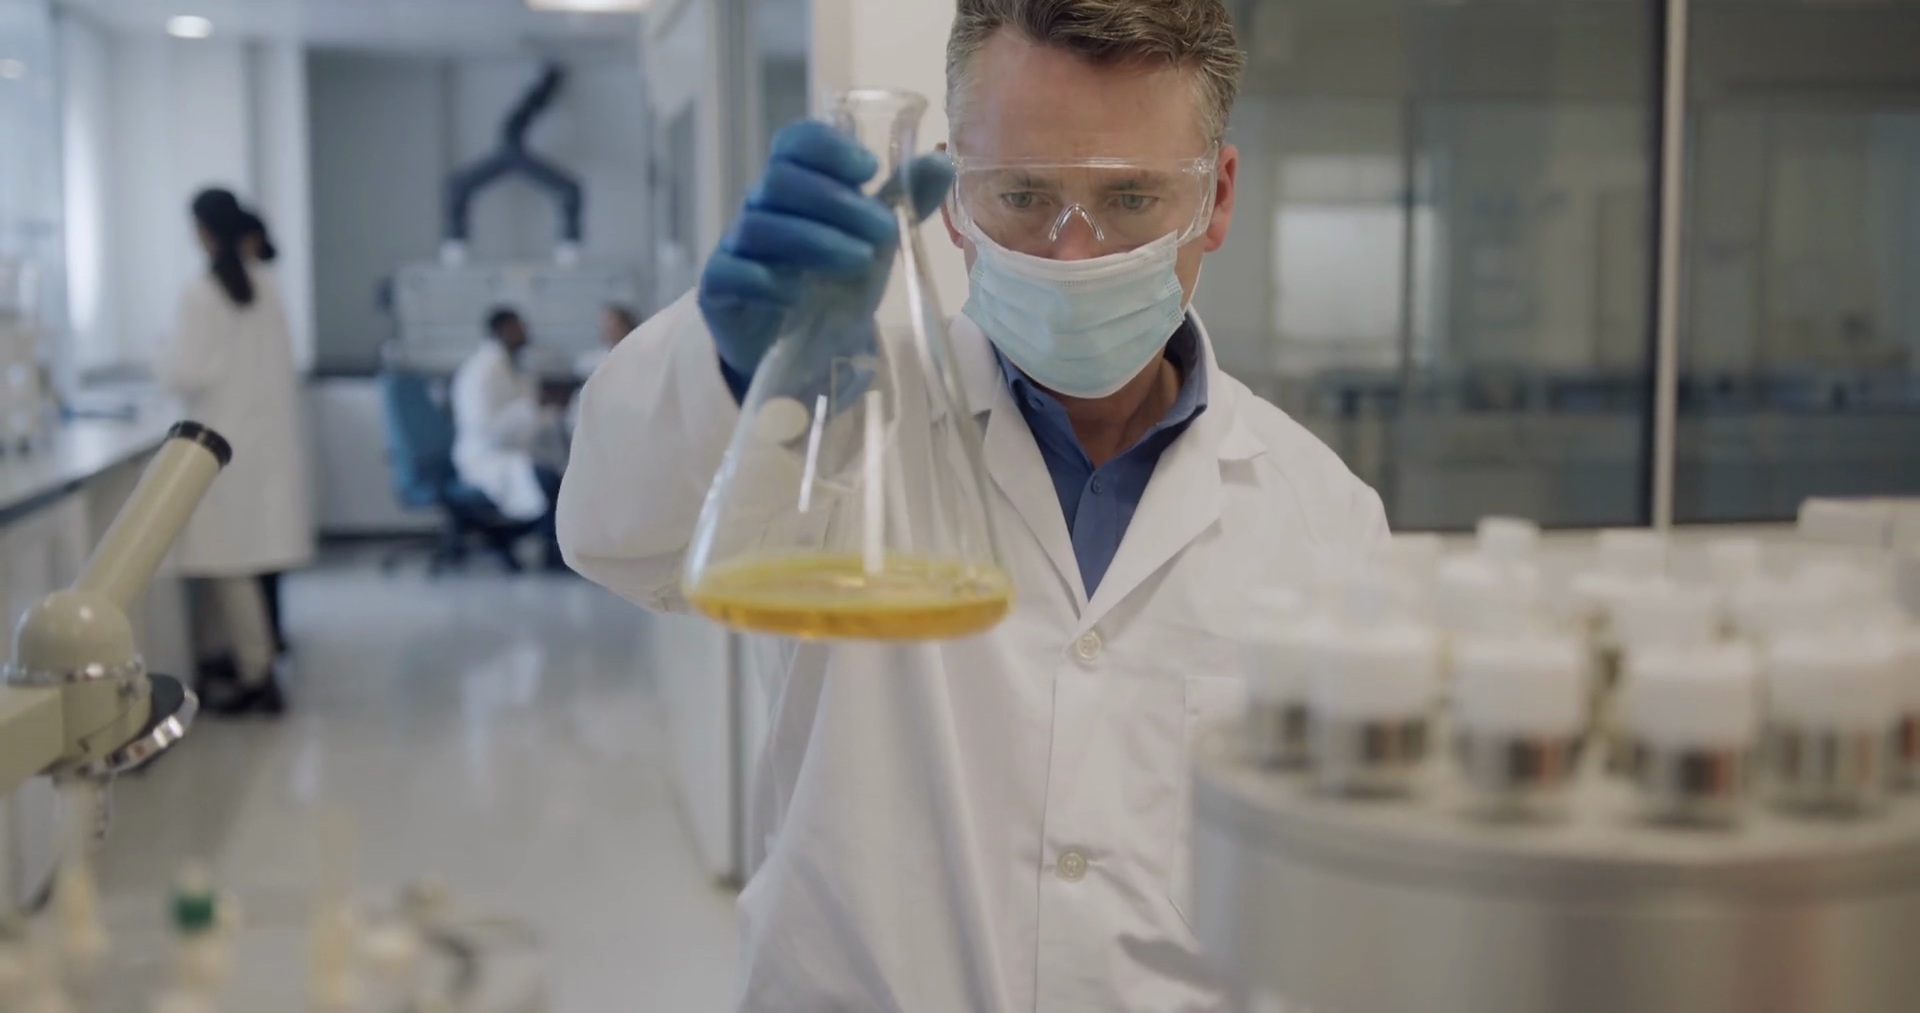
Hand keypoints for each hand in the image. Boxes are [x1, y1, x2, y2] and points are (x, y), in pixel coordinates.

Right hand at [698, 120, 955, 380]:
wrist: (806, 348)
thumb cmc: (836, 281)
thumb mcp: (875, 240)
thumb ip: (903, 201)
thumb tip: (940, 162)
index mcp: (796, 185)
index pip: (795, 142)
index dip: (828, 146)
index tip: (869, 169)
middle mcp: (760, 207)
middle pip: (779, 179)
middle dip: (838, 203)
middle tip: (883, 232)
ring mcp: (735, 247)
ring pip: (759, 225)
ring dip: (816, 241)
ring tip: (859, 262)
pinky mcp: (718, 290)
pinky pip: (730, 273)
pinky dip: (769, 281)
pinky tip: (802, 296)